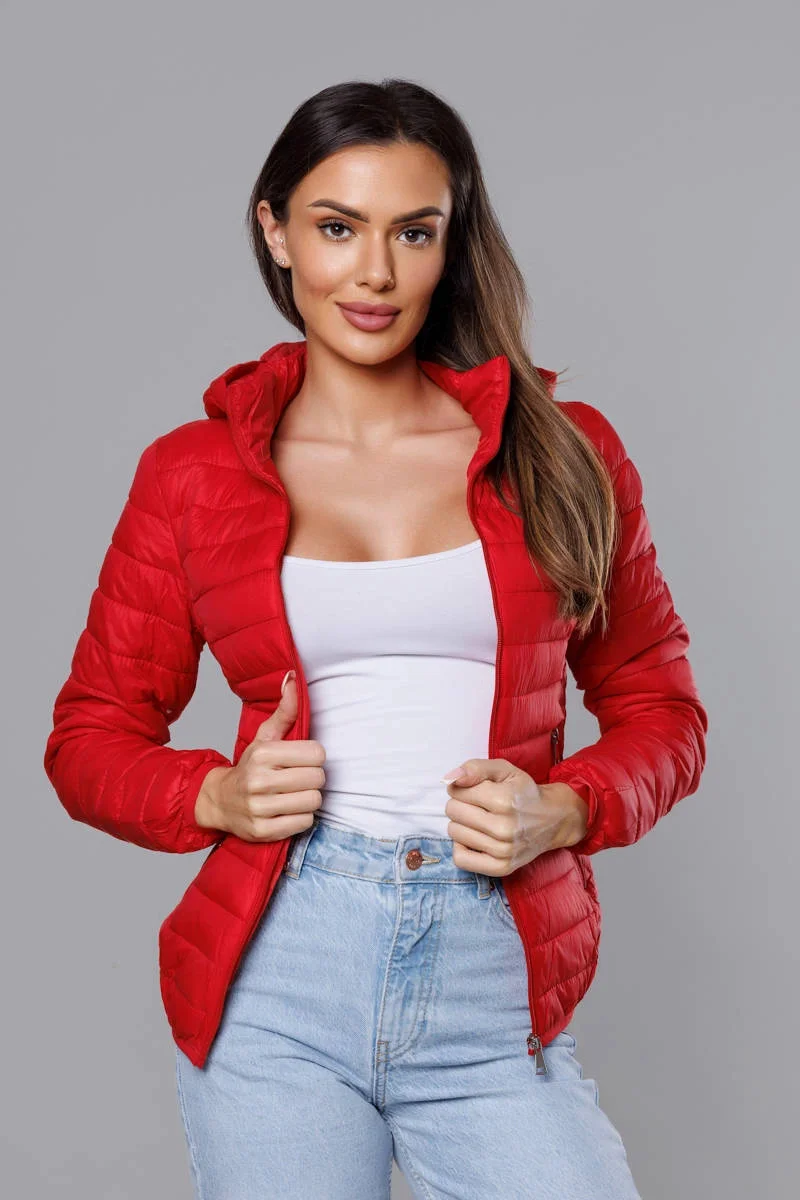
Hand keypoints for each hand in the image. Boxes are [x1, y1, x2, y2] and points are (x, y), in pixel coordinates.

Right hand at [195, 672, 326, 841]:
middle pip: (318, 778)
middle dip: (313, 778)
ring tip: (294, 794)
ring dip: (308, 799)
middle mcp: (259, 781)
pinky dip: (301, 817)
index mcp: (263, 754)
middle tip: (299, 778)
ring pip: (313, 801)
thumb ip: (285, 710)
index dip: (314, 757)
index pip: (317, 753)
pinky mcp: (263, 831)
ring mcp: (259, 808)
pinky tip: (288, 810)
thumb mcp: (265, 736)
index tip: (302, 760)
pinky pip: (304, 823)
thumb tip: (292, 678)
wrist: (219, 801)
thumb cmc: (251, 766)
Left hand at [441, 758, 588, 874]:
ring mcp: (503, 850)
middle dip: (461, 804)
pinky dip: (461, 847)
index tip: (477, 790)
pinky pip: (461, 859)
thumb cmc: (523, 792)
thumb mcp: (504, 770)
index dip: (463, 787)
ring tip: (479, 820)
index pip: (457, 792)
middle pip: (453, 812)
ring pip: (454, 833)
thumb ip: (475, 768)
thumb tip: (448, 779)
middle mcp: (504, 828)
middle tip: (479, 805)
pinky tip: (474, 838)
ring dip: (462, 824)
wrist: (552, 819)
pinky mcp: (502, 868)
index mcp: (504, 800)